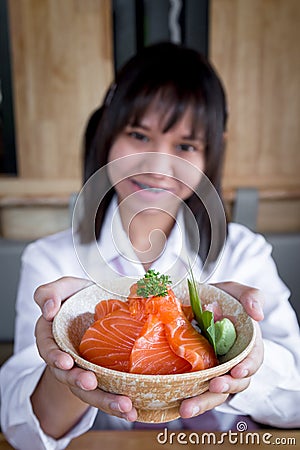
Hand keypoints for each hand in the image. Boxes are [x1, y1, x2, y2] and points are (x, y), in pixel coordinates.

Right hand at [34, 277, 136, 423]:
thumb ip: (50, 293)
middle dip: (78, 382)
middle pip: (68, 376)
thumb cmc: (80, 296)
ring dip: (105, 401)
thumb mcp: (64, 288)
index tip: (65, 361)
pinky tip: (133, 412)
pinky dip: (119, 404)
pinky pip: (109, 393)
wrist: (103, 303)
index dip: (54, 357)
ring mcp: (86, 370)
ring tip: (123, 406)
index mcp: (53, 337)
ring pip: (90, 391)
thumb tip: (48, 310)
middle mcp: (67, 358)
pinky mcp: (104, 377)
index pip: (48, 349)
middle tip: (90, 382)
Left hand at [179, 281, 263, 418]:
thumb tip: (258, 314)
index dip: (248, 367)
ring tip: (188, 407)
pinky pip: (197, 392)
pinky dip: (190, 400)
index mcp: (246, 344)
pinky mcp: (198, 376)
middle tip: (214, 386)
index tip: (237, 371)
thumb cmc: (220, 298)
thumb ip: (251, 296)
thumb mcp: (236, 291)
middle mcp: (232, 361)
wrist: (194, 300)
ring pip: (216, 394)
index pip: (253, 359)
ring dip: (204, 402)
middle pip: (235, 383)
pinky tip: (178, 406)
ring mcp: (215, 370)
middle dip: (225, 388)